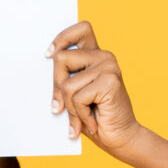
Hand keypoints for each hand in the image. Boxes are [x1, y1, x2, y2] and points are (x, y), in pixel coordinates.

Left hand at [48, 20, 142, 155]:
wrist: (121, 138)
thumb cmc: (96, 118)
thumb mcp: (75, 95)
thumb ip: (65, 79)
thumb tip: (46, 65)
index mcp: (96, 56)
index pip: (81, 29)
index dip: (61, 39)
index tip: (49, 55)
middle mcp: (104, 57)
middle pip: (61, 58)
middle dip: (55, 87)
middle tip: (60, 107)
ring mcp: (109, 67)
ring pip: (67, 85)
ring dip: (71, 109)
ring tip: (82, 119)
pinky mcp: (110, 82)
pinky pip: (78, 98)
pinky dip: (80, 116)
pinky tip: (92, 122)